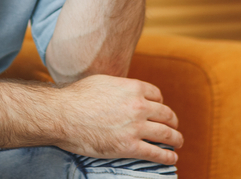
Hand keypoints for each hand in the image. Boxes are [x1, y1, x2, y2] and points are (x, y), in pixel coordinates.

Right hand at [54, 74, 181, 165]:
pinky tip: (172, 158)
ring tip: (177, 142)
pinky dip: (167, 157)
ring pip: (166, 134)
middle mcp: (139, 106)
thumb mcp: (103, 82)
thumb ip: (119, 87)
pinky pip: (156, 153)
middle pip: (166, 114)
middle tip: (173, 127)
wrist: (63, 115)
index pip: (158, 95)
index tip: (159, 110)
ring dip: (175, 139)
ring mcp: (135, 127)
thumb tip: (123, 90)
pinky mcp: (129, 147)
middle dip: (172, 121)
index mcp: (133, 88)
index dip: (161, 103)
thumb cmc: (77, 96)